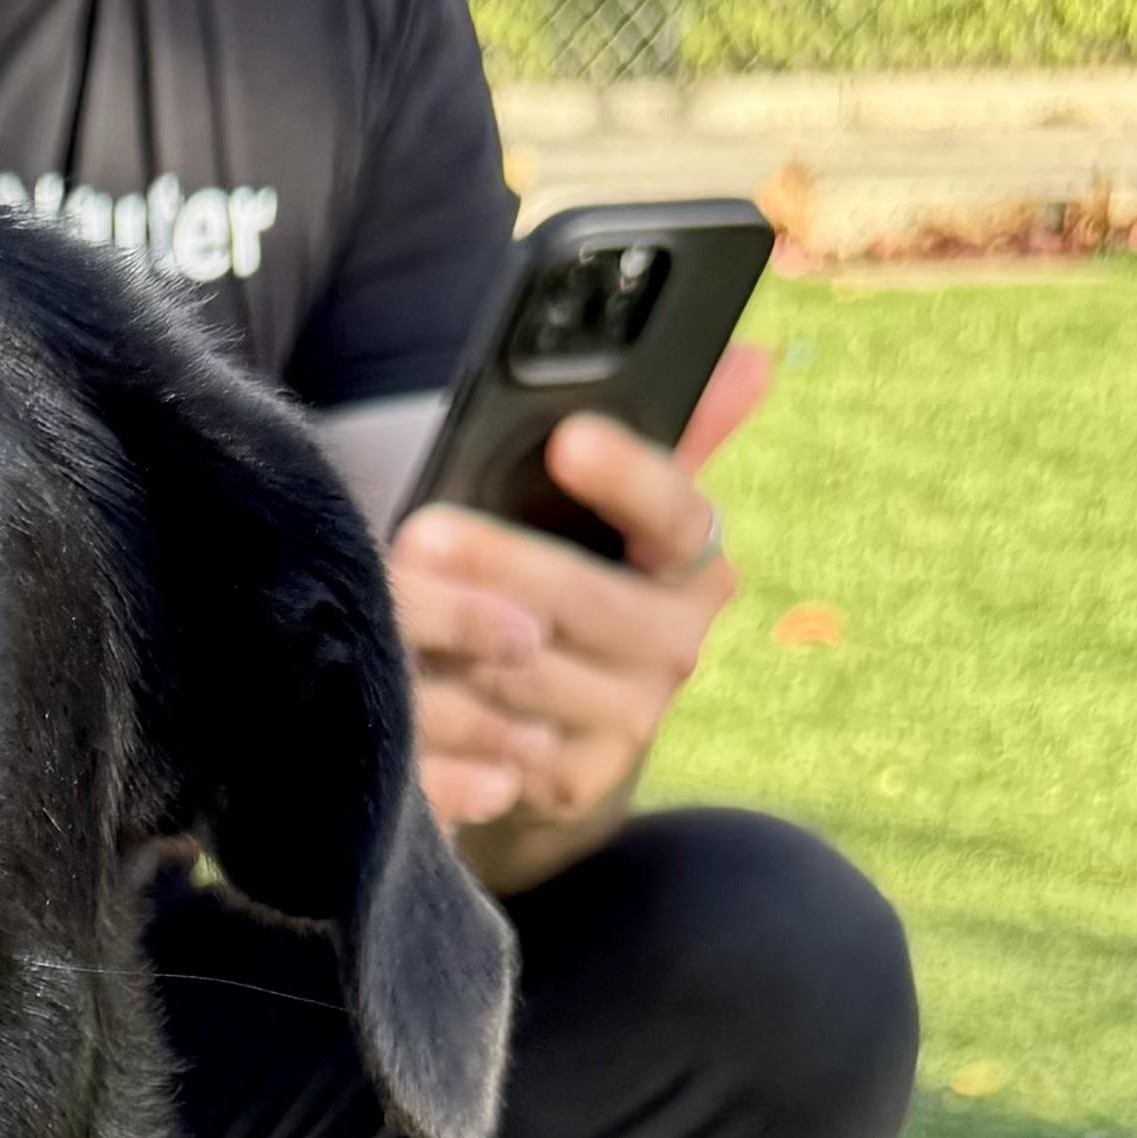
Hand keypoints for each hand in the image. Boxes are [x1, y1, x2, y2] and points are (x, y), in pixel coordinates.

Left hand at [390, 345, 771, 878]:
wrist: (570, 728)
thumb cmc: (582, 586)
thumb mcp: (620, 514)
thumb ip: (675, 432)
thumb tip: (748, 359)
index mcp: (694, 566)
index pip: (675, 513)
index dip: (626, 478)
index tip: (570, 439)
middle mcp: (675, 647)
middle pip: (584, 600)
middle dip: (499, 565)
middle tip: (421, 535)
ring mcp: (626, 720)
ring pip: (527, 674)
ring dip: (454, 641)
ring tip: (388, 603)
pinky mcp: (572, 778)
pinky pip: (493, 743)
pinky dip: (443, 713)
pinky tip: (396, 682)